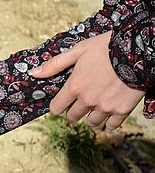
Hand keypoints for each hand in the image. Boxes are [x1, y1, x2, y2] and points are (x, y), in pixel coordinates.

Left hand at [29, 31, 144, 129]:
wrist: (139, 49)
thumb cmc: (107, 47)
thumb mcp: (79, 50)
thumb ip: (55, 64)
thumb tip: (33, 74)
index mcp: (74, 87)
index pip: (56, 108)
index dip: (58, 106)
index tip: (62, 103)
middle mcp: (87, 100)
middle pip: (72, 117)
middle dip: (73, 111)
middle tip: (80, 102)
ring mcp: (105, 107)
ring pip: (91, 122)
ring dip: (91, 117)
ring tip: (96, 106)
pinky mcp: (122, 110)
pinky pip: (111, 126)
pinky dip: (109, 122)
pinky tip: (110, 114)